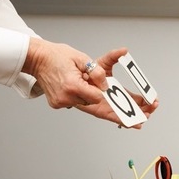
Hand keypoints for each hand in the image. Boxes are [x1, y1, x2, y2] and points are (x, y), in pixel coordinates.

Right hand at [23, 41, 158, 125]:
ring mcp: (64, 103)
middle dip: (121, 116)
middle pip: (99, 110)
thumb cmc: (57, 56)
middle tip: (141, 121)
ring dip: (109, 107)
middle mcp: (67, 98)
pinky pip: (84, 105)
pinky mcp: (62, 104)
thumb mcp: (81, 57)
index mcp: (72, 86)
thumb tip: (105, 83)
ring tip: (131, 112)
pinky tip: (104, 98)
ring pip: (92, 107)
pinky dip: (94, 101)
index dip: (113, 97)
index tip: (127, 100)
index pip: (98, 96)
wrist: (37, 59)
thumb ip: (95, 70)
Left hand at [77, 48, 159, 127]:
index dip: (147, 100)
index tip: (154, 99)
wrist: (74, 80)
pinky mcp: (104, 113)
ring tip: (146, 114)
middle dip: (148, 109)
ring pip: (130, 116)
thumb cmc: (88, 73)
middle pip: (137, 109)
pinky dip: (128, 122)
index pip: (137, 99)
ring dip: (140, 116)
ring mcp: (112, 108)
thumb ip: (114, 56)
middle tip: (153, 105)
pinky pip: (118, 120)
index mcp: (121, 92)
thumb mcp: (104, 62)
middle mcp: (118, 101)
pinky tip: (136, 124)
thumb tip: (124, 50)